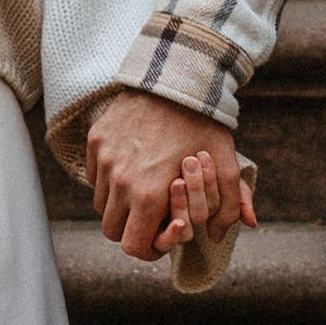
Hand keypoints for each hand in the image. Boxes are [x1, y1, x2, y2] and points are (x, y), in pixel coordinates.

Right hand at [87, 88, 254, 260]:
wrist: (177, 75)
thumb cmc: (204, 122)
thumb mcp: (227, 163)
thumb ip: (231, 205)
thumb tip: (222, 234)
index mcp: (150, 194)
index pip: (134, 247)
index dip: (149, 249)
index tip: (163, 235)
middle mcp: (119, 181)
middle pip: (112, 230)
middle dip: (133, 230)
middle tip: (153, 215)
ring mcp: (103, 159)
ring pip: (101, 204)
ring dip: (119, 206)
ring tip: (143, 188)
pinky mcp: (96, 141)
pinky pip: (94, 176)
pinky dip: (108, 180)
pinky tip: (131, 166)